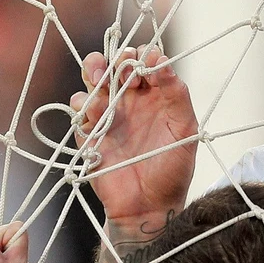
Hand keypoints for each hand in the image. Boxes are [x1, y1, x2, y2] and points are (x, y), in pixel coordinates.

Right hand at [70, 45, 196, 235]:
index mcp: (154, 95)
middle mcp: (130, 100)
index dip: (142, 56)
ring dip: (93, 74)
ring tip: (101, 84)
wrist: (150, 206)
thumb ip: (177, 95)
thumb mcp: (185, 130)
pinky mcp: (90, 132)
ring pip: (92, 80)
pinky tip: (96, 114)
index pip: (143, 61)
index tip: (147, 65)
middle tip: (119, 68)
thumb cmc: (172, 169)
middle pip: (113, 64)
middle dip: (112, 59)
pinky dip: (83, 105)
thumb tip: (162, 61)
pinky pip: (78, 109)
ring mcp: (108, 115)